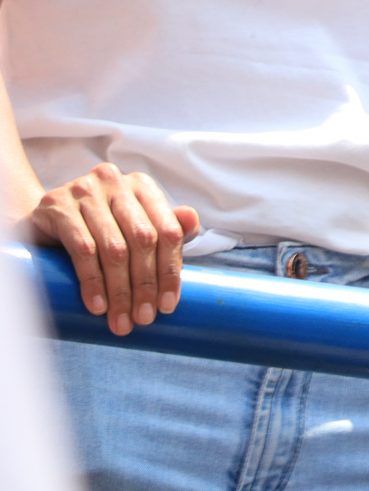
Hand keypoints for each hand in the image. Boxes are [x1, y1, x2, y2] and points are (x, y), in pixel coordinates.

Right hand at [23, 162, 200, 334]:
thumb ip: (164, 225)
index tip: (169, 304)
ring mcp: (85, 191)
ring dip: (120, 291)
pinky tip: (97, 306)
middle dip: (146, 285)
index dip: (171, 270)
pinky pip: (82, 249)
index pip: (167, 230)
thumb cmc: (95, 226)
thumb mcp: (131, 225)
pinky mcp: (58, 206)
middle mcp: (116, 182)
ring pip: (114, 249)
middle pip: (143, 240)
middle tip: (143, 318)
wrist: (41, 222)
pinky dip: (92, 281)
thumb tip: (193, 221)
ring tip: (121, 320)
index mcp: (142, 186)